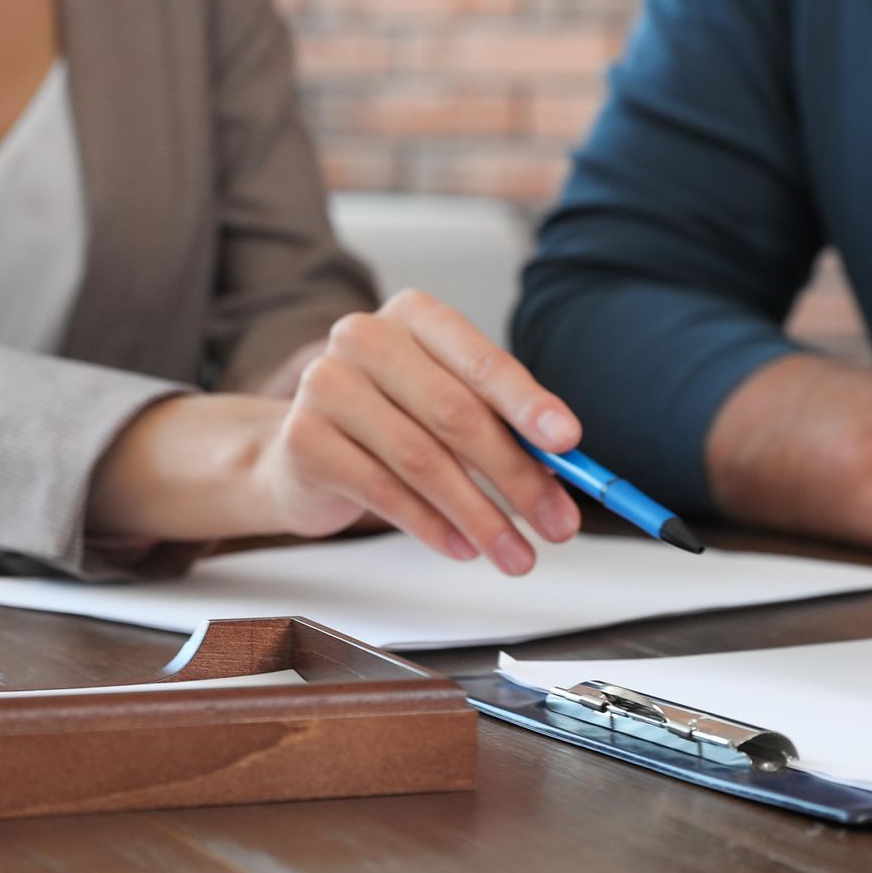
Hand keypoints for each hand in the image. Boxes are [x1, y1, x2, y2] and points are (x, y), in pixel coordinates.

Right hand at [257, 289, 584, 573]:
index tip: (568, 442)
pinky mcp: (303, 439)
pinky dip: (432, 526)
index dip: (527, 404)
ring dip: (479, 516)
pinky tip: (463, 548)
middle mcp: (366, 338)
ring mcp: (327, 385)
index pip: (481, 360)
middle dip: (516, 476)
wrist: (302, 449)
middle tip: (557, 523)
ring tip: (515, 554)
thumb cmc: (392, 422)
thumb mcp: (450, 409)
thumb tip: (565, 471)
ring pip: (421, 460)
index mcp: (416, 318)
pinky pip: (383, 491)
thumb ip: (504, 429)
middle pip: (455, 414)